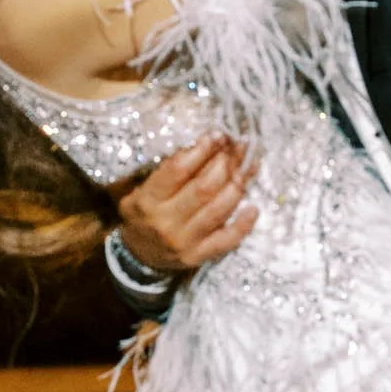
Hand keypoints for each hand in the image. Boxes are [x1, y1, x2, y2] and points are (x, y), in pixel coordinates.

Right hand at [116, 136, 258, 274]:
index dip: (201, 149)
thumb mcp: (139, 190)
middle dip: (224, 163)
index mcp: (148, 200)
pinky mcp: (199, 256)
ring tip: (247, 167)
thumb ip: (165, 171)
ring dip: (237, 185)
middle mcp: (166, 221)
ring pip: (219, 210)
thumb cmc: (142, 215)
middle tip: (236, 148)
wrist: (137, 256)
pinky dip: (243, 225)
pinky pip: (227, 240)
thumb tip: (201, 146)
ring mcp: (184, 241)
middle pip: (204, 187)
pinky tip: (253, 208)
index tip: (216, 135)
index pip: (178, 170)